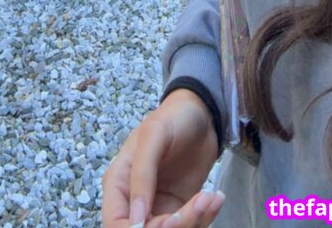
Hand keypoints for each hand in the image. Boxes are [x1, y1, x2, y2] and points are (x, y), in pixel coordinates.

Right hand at [102, 89, 223, 226]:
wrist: (201, 114)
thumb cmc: (172, 118)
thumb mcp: (153, 136)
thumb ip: (142, 176)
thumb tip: (136, 219)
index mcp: (118, 185)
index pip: (116, 223)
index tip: (165, 222)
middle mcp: (135, 201)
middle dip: (173, 226)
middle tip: (198, 205)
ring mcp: (159, 208)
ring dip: (194, 222)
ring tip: (211, 197)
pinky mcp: (180, 210)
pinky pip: (191, 225)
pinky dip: (205, 218)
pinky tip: (215, 199)